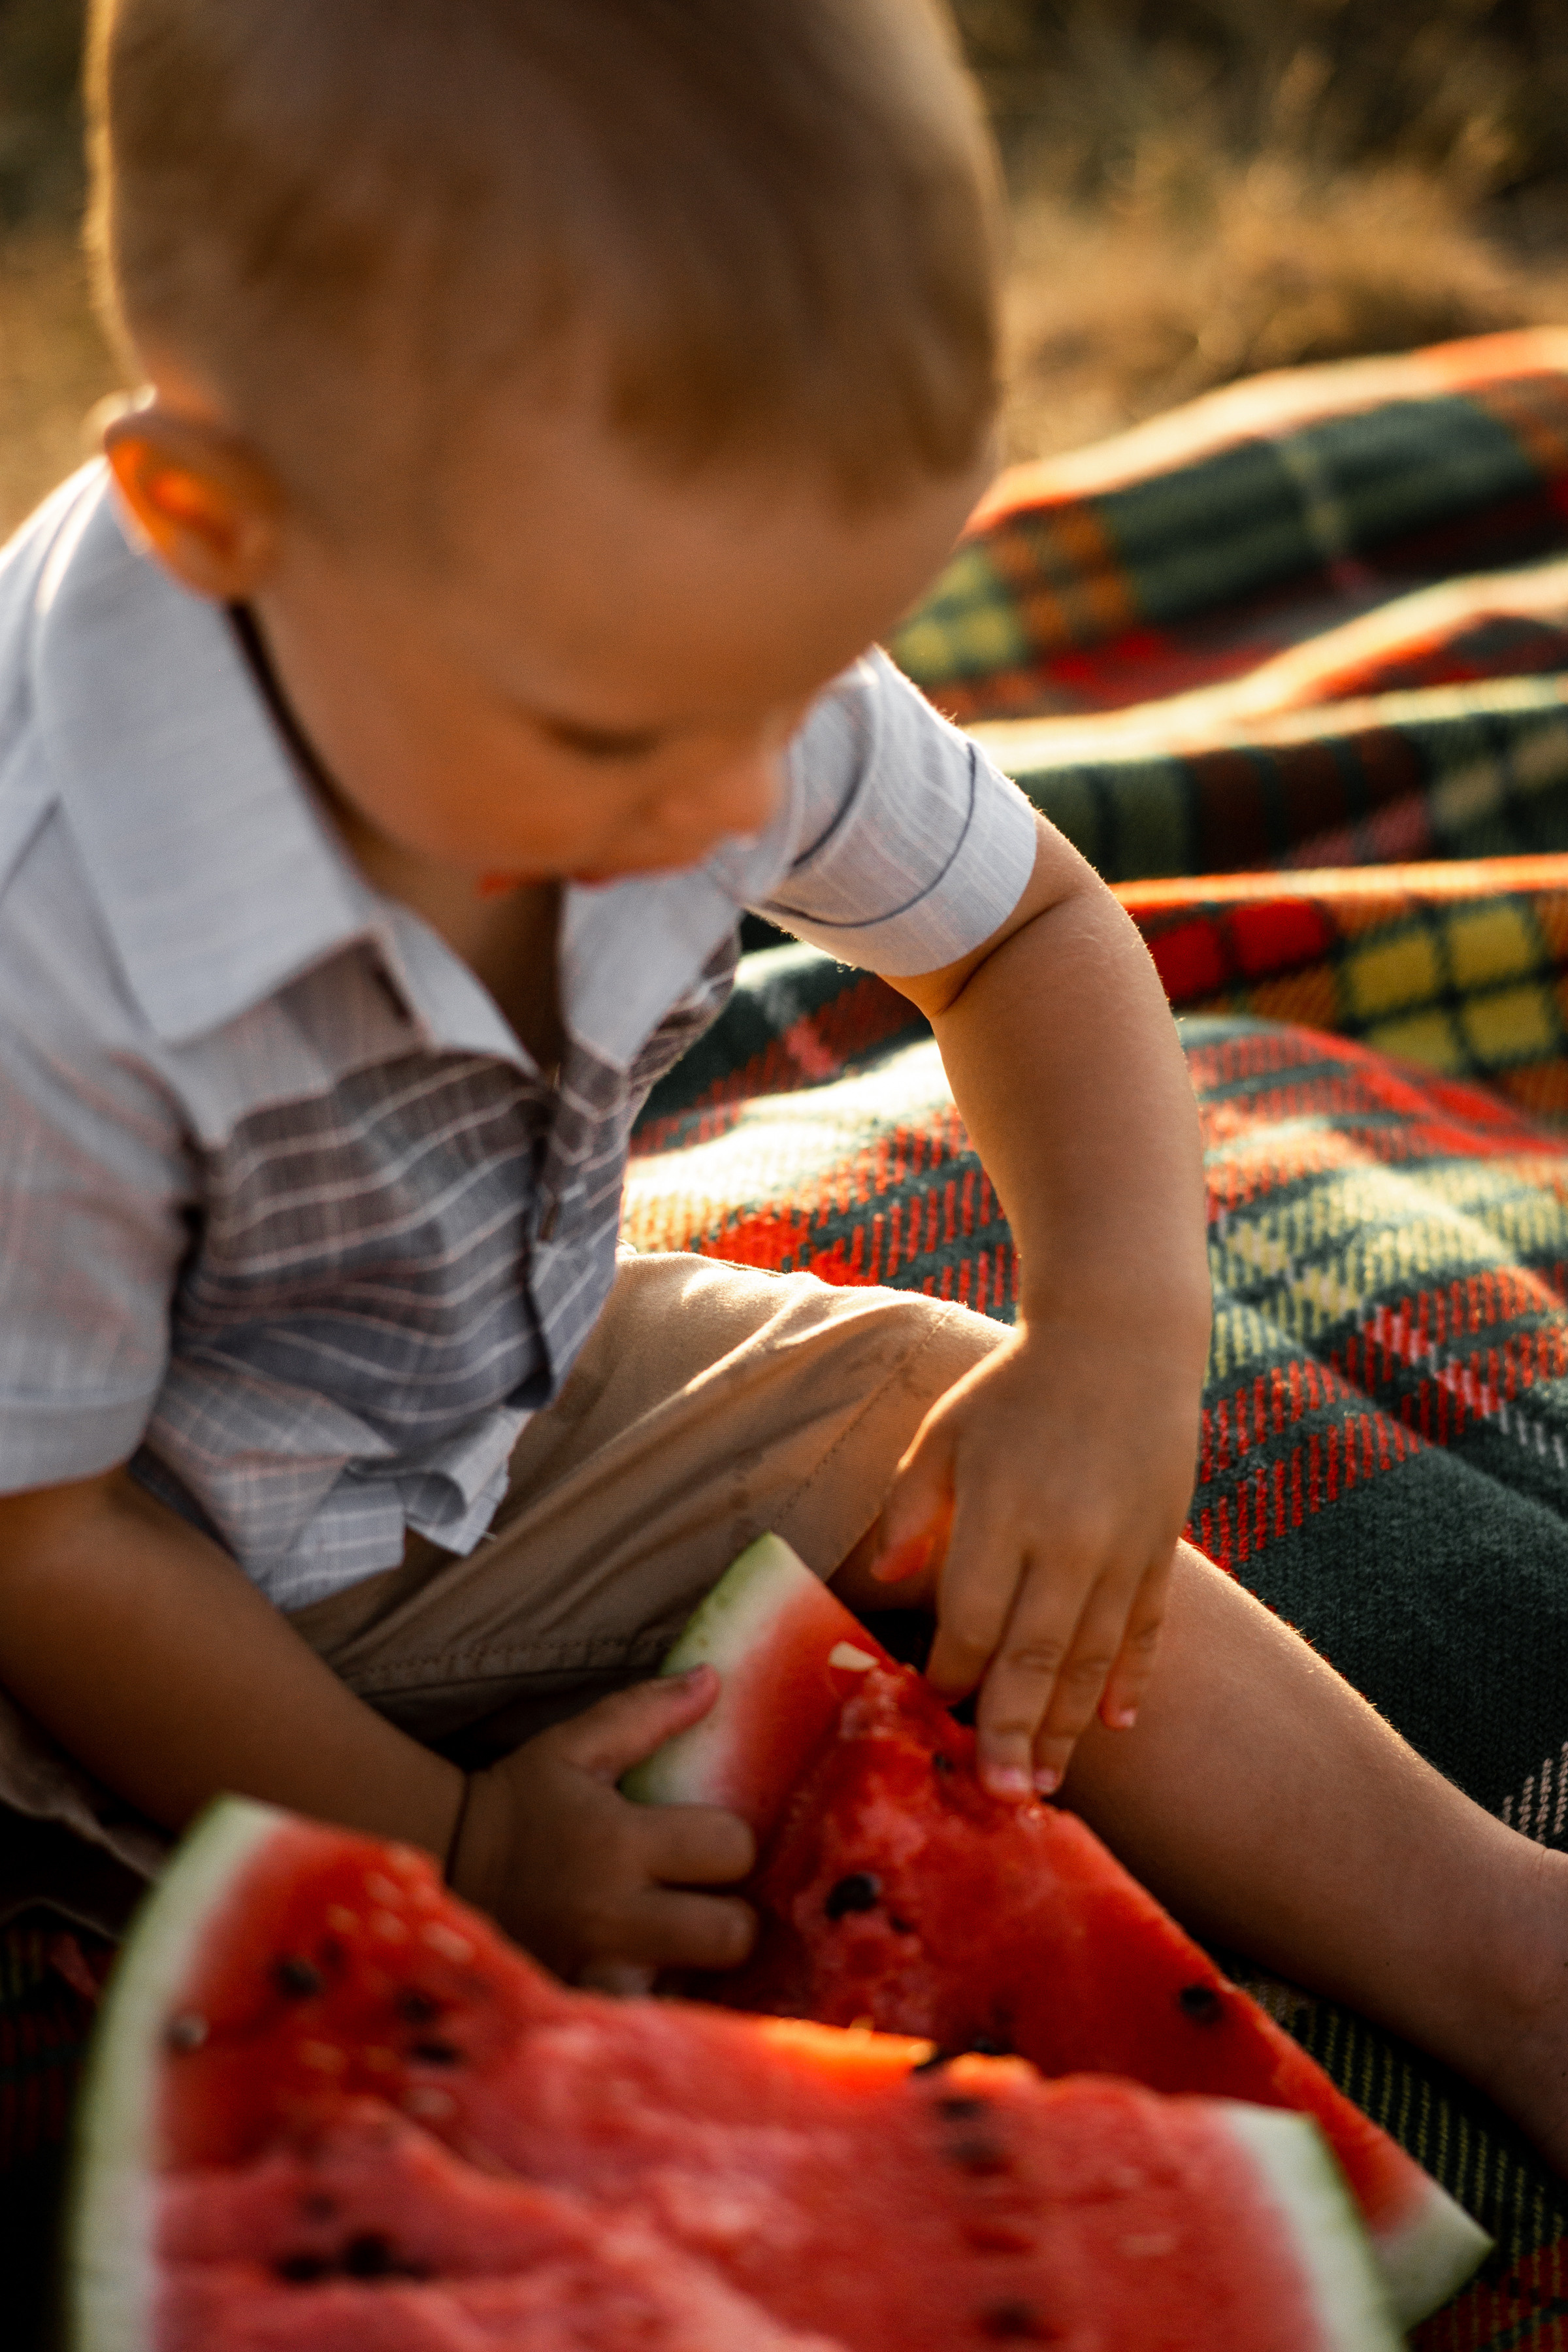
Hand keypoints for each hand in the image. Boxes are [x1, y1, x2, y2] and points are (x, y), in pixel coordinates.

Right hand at [448, 1667, 755, 1987]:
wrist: (437, 1863)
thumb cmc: (519, 1801)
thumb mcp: (574, 1746)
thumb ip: (645, 1713)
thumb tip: (714, 1680)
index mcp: (618, 1842)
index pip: (730, 1850)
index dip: (731, 1844)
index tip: (708, 1842)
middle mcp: (611, 1915)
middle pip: (730, 1935)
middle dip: (730, 1919)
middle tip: (705, 1904)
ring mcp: (593, 1974)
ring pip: (695, 1992)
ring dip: (697, 1971)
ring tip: (679, 1949)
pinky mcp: (575, 2013)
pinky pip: (646, 2025)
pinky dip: (656, 2009)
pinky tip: (649, 1984)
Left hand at [868, 1322, 1197, 1798]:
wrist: (1121, 1339)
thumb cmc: (1016, 1389)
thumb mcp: (945, 1433)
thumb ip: (912, 1508)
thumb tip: (885, 1576)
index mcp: (1002, 1512)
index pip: (971, 1619)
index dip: (950, 1673)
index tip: (930, 1712)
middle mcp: (1066, 1540)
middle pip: (1034, 1656)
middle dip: (1012, 1732)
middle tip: (999, 1798)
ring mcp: (1123, 1549)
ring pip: (1093, 1657)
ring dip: (1069, 1725)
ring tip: (1047, 1783)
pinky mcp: (1161, 1545)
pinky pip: (1148, 1627)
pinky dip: (1135, 1677)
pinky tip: (1119, 1723)